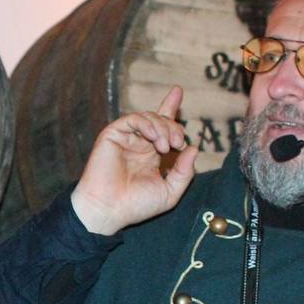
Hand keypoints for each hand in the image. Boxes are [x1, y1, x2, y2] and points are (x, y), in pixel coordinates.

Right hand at [71, 86, 197, 235]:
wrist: (109, 211)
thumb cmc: (136, 206)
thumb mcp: (169, 192)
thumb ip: (184, 171)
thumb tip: (194, 148)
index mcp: (150, 156)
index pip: (163, 127)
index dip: (170, 107)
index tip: (178, 92)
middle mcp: (138, 145)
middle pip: (160, 119)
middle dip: (174, 126)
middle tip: (178, 143)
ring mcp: (125, 139)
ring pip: (148, 118)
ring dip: (163, 127)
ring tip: (166, 146)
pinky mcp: (112, 136)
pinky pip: (132, 119)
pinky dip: (146, 124)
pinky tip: (153, 137)